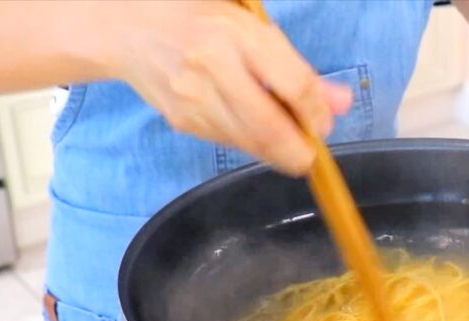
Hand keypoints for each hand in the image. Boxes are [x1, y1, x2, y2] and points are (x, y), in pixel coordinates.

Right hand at [103, 1, 351, 174]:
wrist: (127, 25)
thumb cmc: (199, 18)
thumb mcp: (252, 28)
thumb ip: (297, 67)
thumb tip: (341, 103)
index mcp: (236, 33)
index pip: (293, 85)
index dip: (316, 113)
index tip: (323, 124)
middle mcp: (212, 67)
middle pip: (270, 128)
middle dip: (298, 152)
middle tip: (310, 154)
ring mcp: (193, 98)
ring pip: (250, 143)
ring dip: (277, 151)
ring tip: (286, 139)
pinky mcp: (182, 121)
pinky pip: (229, 142)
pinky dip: (251, 144)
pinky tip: (253, 129)